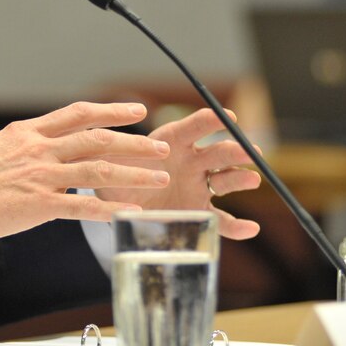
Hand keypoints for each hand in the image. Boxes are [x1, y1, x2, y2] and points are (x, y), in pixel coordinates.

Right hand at [0, 102, 170, 243]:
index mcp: (27, 132)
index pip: (78, 114)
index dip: (111, 111)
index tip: (136, 110)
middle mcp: (39, 148)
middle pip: (97, 139)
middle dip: (134, 142)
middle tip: (161, 145)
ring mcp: (40, 175)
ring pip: (98, 170)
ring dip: (134, 174)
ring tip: (159, 178)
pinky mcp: (38, 205)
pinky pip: (83, 207)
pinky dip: (110, 209)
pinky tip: (132, 213)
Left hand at [93, 107, 261, 240]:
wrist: (118, 201)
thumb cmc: (115, 173)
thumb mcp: (107, 160)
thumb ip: (106, 151)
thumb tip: (93, 139)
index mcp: (171, 141)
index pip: (194, 126)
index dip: (211, 121)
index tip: (228, 117)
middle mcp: (191, 161)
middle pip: (218, 152)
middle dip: (235, 150)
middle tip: (250, 151)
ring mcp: (198, 185)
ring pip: (225, 180)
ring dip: (241, 178)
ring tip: (252, 181)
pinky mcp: (198, 211)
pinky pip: (220, 219)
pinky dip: (237, 225)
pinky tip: (250, 228)